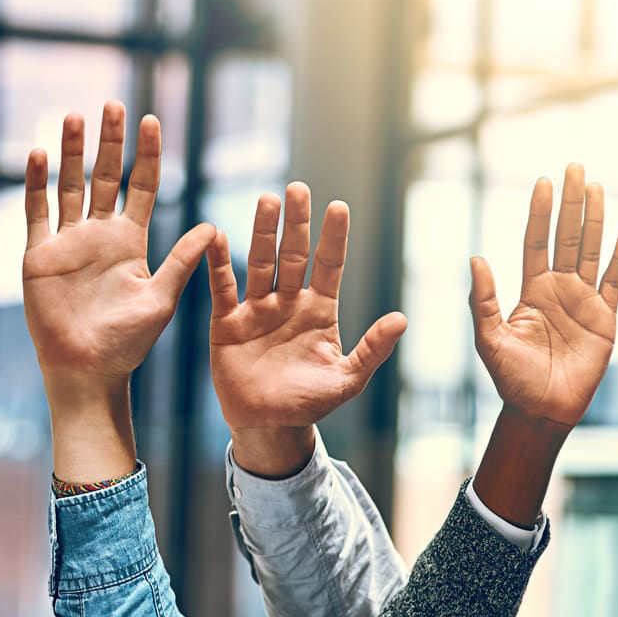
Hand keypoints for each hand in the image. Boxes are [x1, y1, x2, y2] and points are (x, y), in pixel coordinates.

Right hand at [22, 101, 214, 386]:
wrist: (86, 370)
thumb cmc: (127, 343)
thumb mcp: (162, 299)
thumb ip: (182, 261)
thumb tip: (214, 226)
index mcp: (131, 241)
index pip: (141, 185)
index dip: (146, 154)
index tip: (151, 120)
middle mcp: (99, 234)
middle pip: (105, 176)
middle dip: (109, 141)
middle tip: (113, 104)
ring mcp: (67, 242)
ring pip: (69, 185)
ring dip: (71, 152)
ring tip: (73, 116)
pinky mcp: (39, 255)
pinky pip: (36, 212)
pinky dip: (35, 184)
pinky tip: (36, 155)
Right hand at [207, 184, 405, 475]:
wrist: (267, 426)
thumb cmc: (309, 405)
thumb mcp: (347, 380)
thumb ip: (372, 350)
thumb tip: (401, 319)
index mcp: (319, 312)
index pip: (328, 266)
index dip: (333, 237)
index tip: (338, 207)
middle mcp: (288, 303)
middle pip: (293, 255)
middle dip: (296, 223)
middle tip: (298, 189)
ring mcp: (257, 309)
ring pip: (260, 262)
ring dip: (262, 232)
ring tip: (266, 200)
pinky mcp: (227, 322)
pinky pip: (222, 287)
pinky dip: (218, 263)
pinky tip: (216, 235)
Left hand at [469, 163, 617, 426]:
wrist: (540, 408)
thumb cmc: (510, 378)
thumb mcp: (488, 338)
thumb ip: (483, 299)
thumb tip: (475, 258)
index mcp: (530, 291)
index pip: (536, 242)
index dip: (540, 212)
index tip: (544, 182)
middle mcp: (558, 290)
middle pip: (566, 236)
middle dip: (571, 203)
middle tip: (575, 167)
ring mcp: (584, 302)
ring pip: (591, 250)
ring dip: (595, 219)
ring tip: (598, 187)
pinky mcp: (605, 319)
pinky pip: (615, 281)